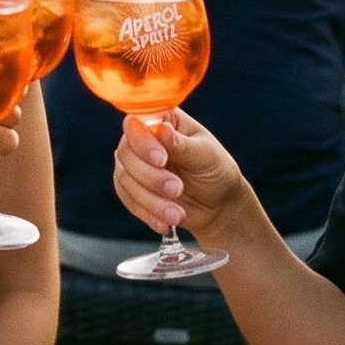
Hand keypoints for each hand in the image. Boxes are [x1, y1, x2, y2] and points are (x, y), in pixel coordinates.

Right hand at [112, 108, 251, 244]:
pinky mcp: (132, 189)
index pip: (138, 123)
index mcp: (163, 121)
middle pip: (127, 153)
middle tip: (177, 189)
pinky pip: (128, 201)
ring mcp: (135, 164)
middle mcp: (143, 139)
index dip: (143, 141)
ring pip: (125, 180)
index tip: (162, 159)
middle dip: (150, 177)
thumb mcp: (206, 155)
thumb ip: (182, 144)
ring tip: (177, 214)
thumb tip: (162, 127)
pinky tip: (165, 223)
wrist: (218, 205)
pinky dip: (147, 213)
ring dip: (151, 200)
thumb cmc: (216, 171)